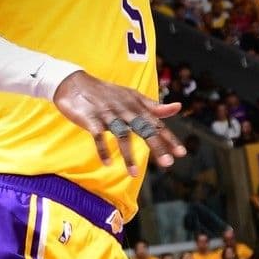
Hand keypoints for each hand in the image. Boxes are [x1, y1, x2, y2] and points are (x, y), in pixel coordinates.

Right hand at [53, 71, 185, 176]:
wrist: (76, 84)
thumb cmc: (108, 93)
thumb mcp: (133, 97)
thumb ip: (154, 106)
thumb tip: (178, 107)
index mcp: (137, 106)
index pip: (157, 124)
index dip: (169, 138)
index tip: (182, 153)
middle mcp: (126, 110)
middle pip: (144, 129)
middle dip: (157, 146)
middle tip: (168, 163)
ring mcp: (108, 115)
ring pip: (122, 135)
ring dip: (128, 155)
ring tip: (134, 174)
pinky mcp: (91, 119)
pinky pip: (97, 136)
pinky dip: (102, 149)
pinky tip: (107, 163)